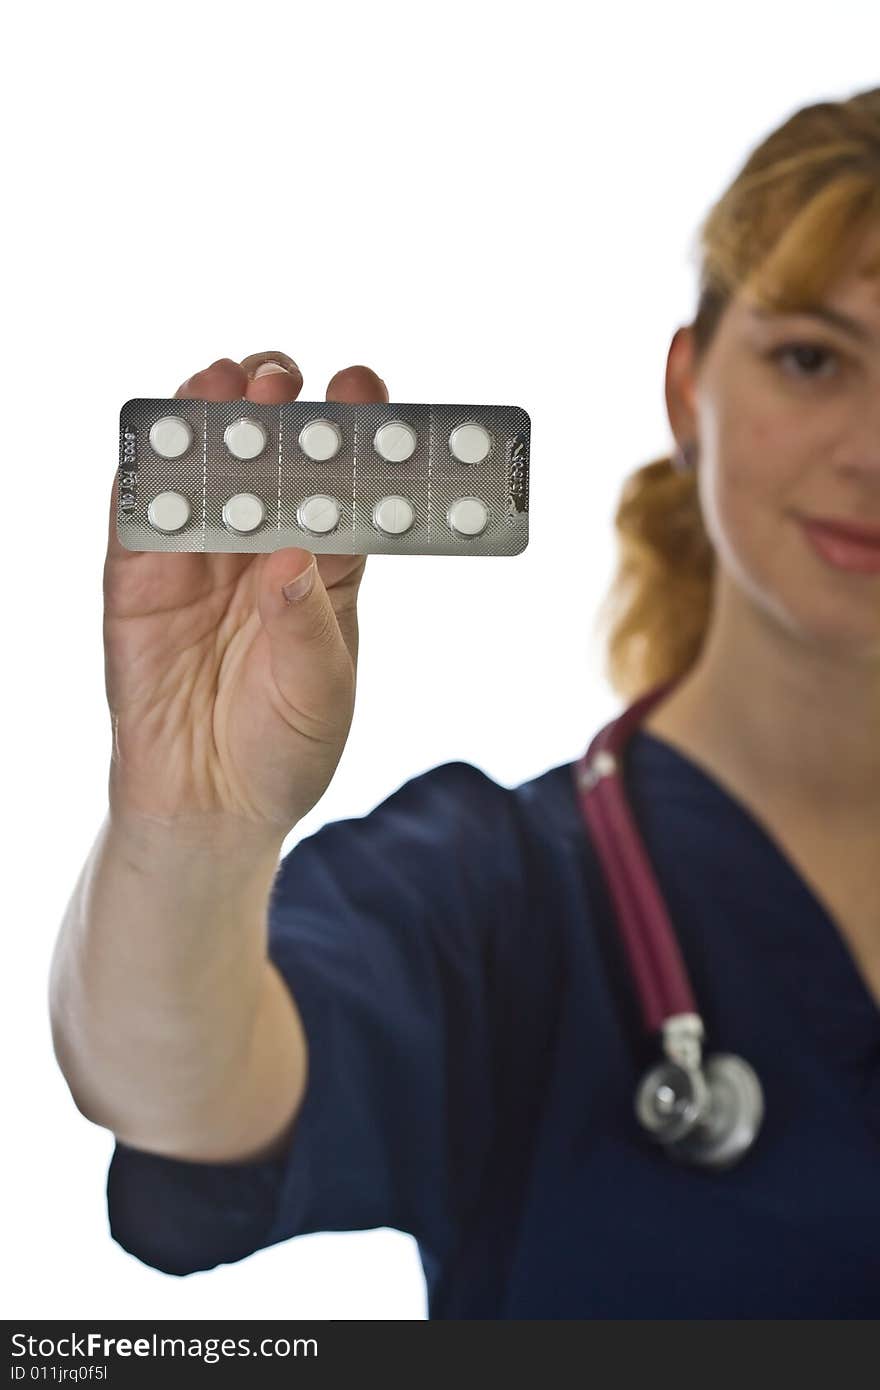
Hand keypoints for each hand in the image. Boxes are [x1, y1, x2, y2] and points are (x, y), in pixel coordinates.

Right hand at [103, 352, 387, 837]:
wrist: (212, 809)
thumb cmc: (285, 748)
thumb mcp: (320, 693)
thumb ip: (308, 626)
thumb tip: (291, 556)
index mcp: (324, 567)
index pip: (342, 486)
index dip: (352, 433)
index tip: (362, 386)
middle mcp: (260, 549)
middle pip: (266, 460)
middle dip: (273, 408)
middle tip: (280, 376)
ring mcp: (197, 563)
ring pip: (198, 472)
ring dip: (205, 421)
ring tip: (221, 380)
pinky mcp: (137, 586)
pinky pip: (137, 522)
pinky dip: (143, 478)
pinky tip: (155, 439)